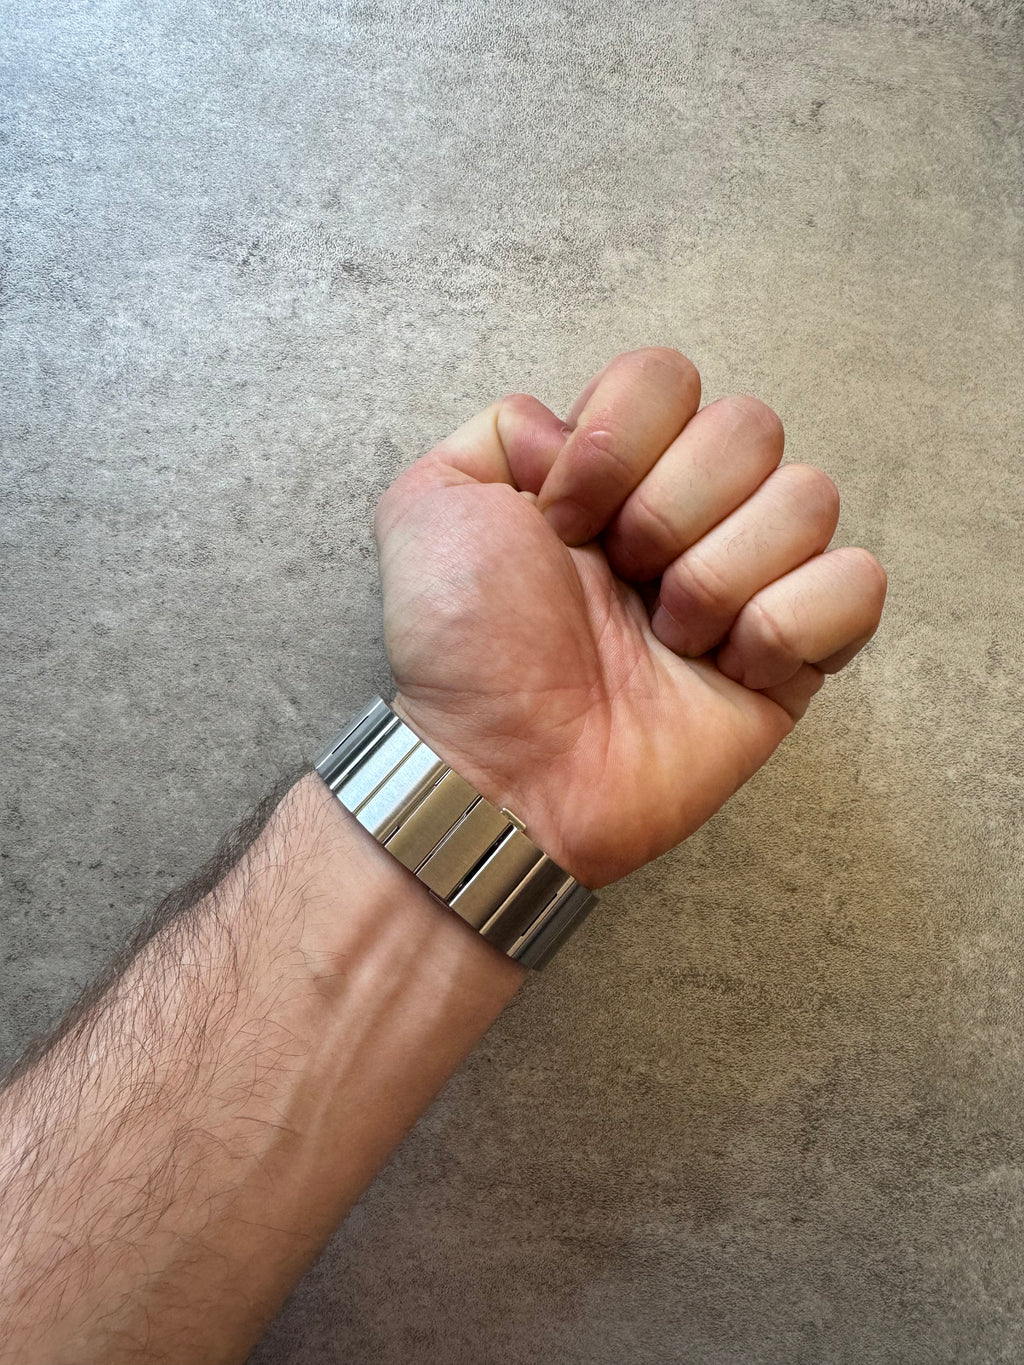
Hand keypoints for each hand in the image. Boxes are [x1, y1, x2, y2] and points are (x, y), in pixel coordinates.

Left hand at [375, 347, 885, 887]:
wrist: (498, 768)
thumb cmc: (462, 652)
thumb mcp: (432, 503)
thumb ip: (506, 426)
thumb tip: (584, 430)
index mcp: (611, 474)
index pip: (669, 377)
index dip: (618, 443)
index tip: (562, 521)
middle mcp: (686, 516)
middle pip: (751, 427)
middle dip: (672, 509)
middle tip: (621, 580)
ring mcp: (746, 583)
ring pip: (810, 497)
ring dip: (722, 573)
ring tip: (667, 636)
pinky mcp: (794, 658)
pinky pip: (858, 584)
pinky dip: (790, 623)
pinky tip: (728, 667)